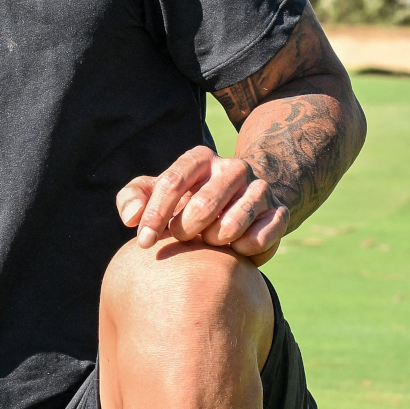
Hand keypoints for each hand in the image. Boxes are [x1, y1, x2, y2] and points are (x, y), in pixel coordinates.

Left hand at [116, 145, 285, 261]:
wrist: (239, 204)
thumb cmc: (185, 202)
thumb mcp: (155, 194)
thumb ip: (132, 198)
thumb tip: (130, 218)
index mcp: (200, 158)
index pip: (173, 182)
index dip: (155, 215)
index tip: (144, 242)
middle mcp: (233, 167)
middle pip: (203, 206)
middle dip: (185, 230)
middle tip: (183, 238)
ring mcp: (260, 188)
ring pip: (231, 226)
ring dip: (213, 241)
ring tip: (209, 239)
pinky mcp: (279, 212)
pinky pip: (258, 240)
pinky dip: (241, 251)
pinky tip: (234, 248)